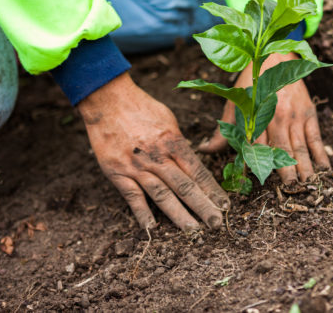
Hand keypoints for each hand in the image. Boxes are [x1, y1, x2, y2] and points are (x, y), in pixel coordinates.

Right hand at [77, 73, 229, 229]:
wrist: (107, 100)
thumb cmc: (142, 107)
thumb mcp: (169, 120)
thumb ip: (179, 143)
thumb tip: (191, 160)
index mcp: (173, 142)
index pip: (198, 172)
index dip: (213, 190)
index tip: (225, 205)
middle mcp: (158, 157)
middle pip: (185, 186)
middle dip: (203, 207)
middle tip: (216, 224)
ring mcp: (137, 166)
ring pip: (162, 195)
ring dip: (178, 215)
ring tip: (192, 231)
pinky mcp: (117, 172)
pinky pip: (132, 196)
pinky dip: (142, 213)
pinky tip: (151, 228)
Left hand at [199, 52, 329, 183]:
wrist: (274, 55)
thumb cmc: (250, 84)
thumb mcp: (233, 104)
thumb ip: (222, 131)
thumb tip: (204, 150)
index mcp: (256, 117)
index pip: (255, 146)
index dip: (257, 164)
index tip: (259, 181)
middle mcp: (276, 118)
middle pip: (281, 149)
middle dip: (286, 170)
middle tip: (290, 188)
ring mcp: (295, 116)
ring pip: (300, 146)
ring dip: (305, 166)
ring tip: (308, 183)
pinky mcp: (309, 113)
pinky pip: (316, 137)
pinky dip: (321, 153)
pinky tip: (325, 168)